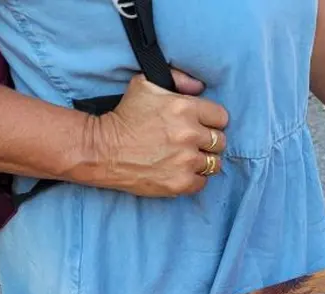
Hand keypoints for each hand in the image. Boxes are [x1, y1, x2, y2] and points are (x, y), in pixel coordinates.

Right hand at [87, 70, 229, 195]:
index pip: (221, 117)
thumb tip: (199, 86)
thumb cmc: (124, 116)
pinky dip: (195, 178)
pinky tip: (181, 171)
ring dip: (203, 160)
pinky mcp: (181, 182)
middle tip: (192, 142)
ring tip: (187, 157)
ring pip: (215, 163)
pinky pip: (203, 182)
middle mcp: (189, 135)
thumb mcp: (145, 85)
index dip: (211, 121)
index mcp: (185, 108)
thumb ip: (177, 79)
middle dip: (208, 141)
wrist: (103, 150)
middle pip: (220, 141)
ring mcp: (186, 161)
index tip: (200, 124)